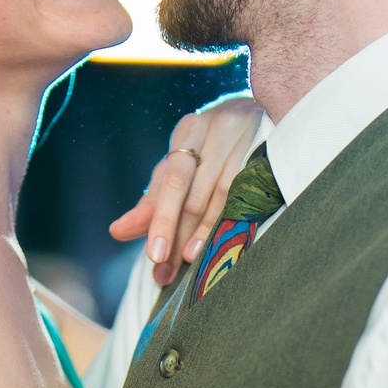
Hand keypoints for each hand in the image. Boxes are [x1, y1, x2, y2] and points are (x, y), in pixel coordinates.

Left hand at [109, 94, 262, 287]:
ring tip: (189, 261)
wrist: (266, 116)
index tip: (153, 256)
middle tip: (165, 271)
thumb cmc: (213, 152)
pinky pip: (247, 191)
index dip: (160, 220)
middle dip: (176, 234)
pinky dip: (232, 219)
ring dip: (203, 233)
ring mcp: (245, 137)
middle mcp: (215, 127)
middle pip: (191, 190)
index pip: (170, 181)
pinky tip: (221, 243)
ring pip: (219, 195)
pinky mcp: (270, 149)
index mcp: (189, 131)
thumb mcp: (180, 171)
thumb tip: (117, 232)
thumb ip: (152, 202)